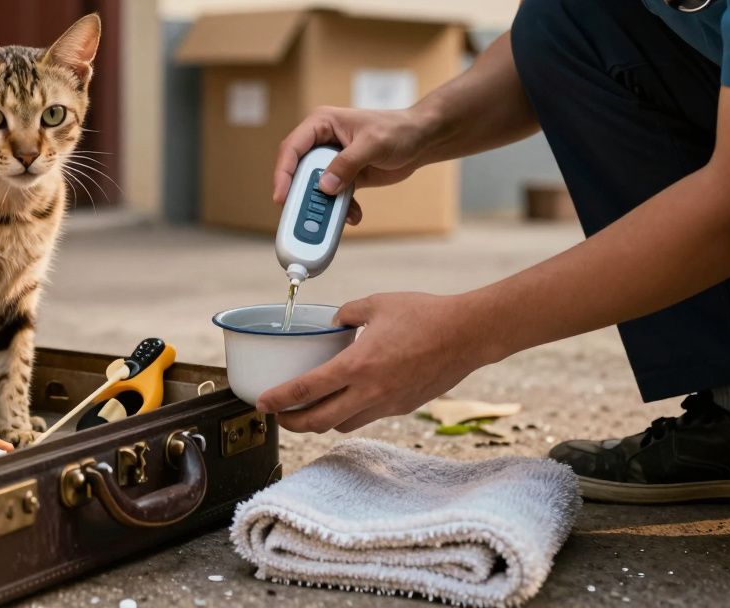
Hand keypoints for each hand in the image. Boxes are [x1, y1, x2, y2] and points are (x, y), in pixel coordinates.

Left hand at [256, 292, 493, 432]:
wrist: (468, 334)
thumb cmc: (425, 315)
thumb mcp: (376, 304)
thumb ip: (347, 313)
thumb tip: (334, 322)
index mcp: (356, 366)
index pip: (305, 391)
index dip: (278, 400)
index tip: (262, 403)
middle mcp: (369, 392)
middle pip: (318, 421)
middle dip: (292, 423)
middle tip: (279, 416)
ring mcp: (387, 404)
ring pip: (343, 424)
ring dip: (321, 422)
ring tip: (309, 411)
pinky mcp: (403, 408)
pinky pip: (368, 417)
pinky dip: (351, 413)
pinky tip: (349, 399)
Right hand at [273, 106, 430, 203]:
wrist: (422, 140)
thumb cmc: (399, 130)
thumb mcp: (373, 144)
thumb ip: (347, 164)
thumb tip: (325, 187)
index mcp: (321, 124)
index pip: (292, 149)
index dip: (283, 173)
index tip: (281, 197)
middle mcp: (321, 142)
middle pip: (299, 173)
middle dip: (303, 196)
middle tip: (304, 217)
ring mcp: (331, 161)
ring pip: (314, 189)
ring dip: (323, 207)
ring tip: (332, 220)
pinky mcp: (342, 177)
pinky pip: (332, 197)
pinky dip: (340, 209)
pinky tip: (354, 215)